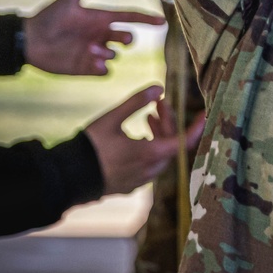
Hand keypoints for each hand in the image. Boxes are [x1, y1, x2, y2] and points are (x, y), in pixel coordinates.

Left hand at [23, 0, 163, 76]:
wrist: (29, 40)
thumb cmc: (49, 16)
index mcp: (100, 17)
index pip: (130, 17)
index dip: (146, 19)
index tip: (162, 21)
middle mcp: (100, 35)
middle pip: (127, 38)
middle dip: (127, 38)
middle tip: (119, 38)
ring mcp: (94, 53)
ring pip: (115, 55)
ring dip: (107, 53)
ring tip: (90, 50)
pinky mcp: (85, 69)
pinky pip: (104, 71)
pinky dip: (103, 68)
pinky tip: (93, 64)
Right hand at [84, 85, 206, 197]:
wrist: (68, 178)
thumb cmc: (91, 146)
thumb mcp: (113, 118)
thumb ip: (136, 102)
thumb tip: (160, 86)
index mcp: (149, 155)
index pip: (183, 142)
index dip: (196, 127)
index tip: (204, 114)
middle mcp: (148, 171)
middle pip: (170, 146)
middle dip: (168, 122)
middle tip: (159, 104)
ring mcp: (138, 181)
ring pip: (159, 156)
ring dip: (159, 135)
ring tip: (148, 116)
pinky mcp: (128, 186)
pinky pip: (148, 166)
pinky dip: (149, 148)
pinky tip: (137, 137)